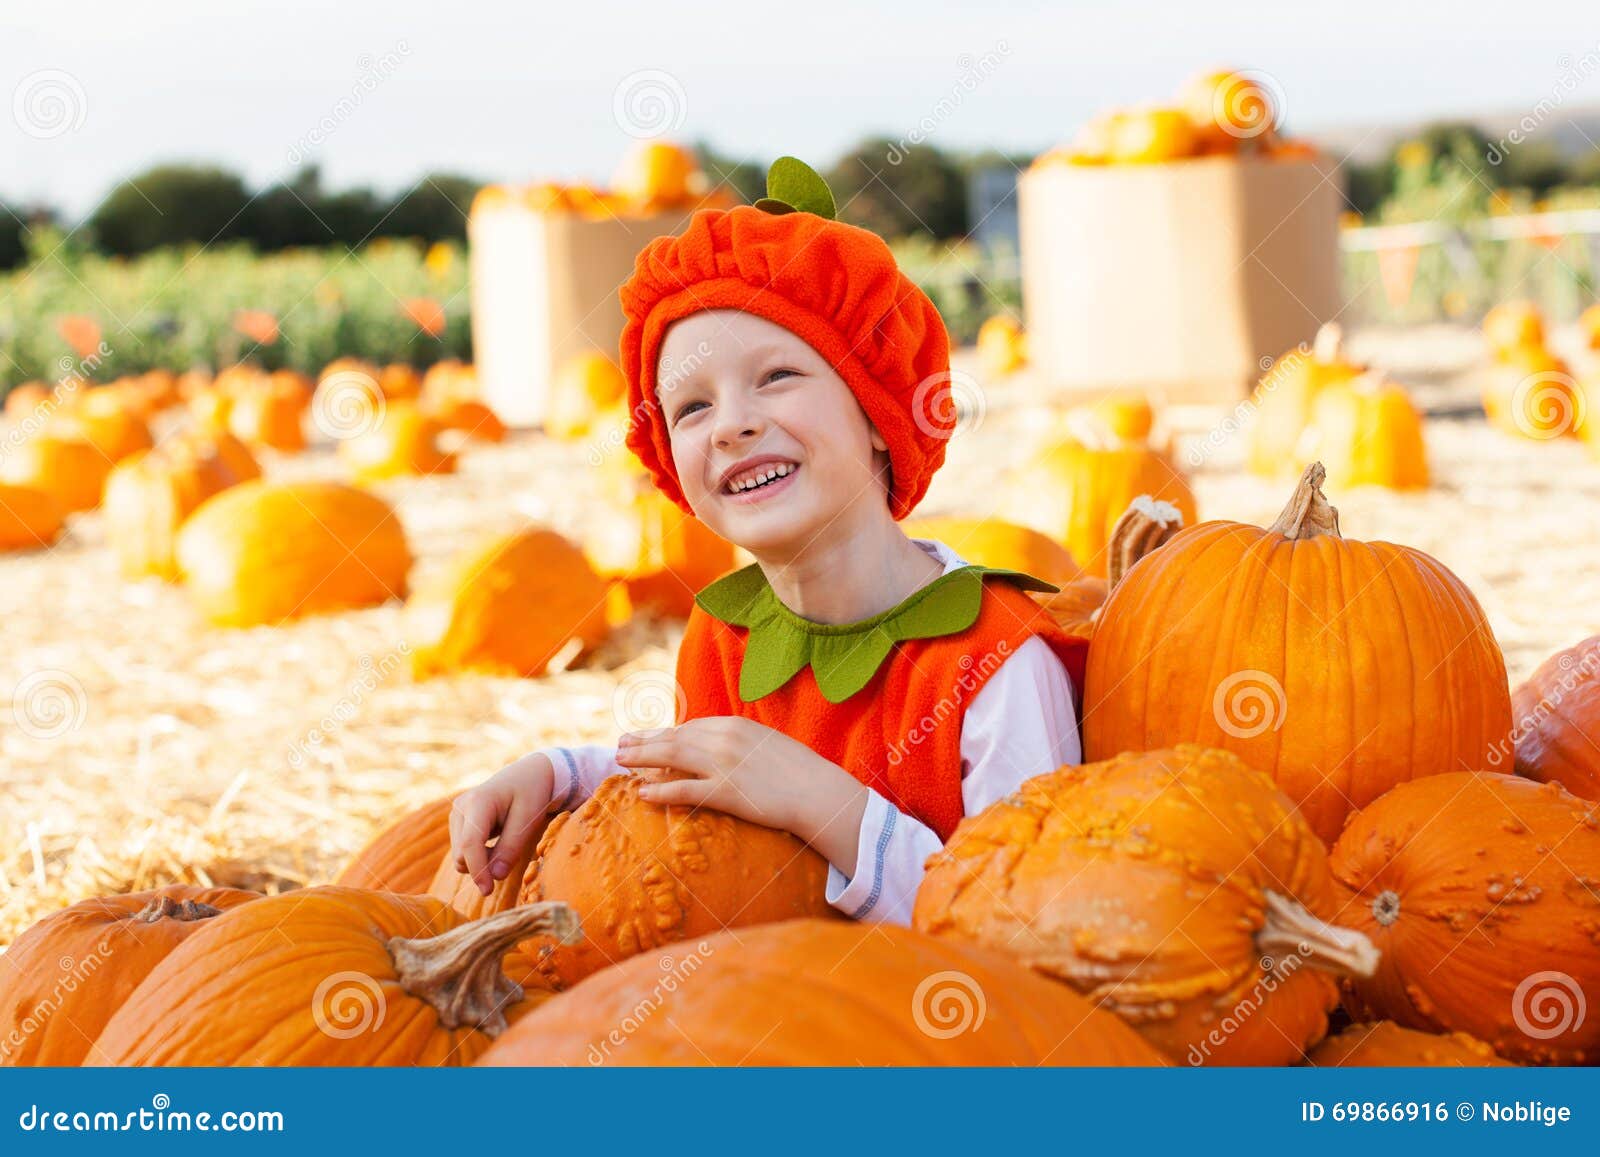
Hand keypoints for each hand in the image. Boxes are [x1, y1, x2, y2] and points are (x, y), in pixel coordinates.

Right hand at [448, 752, 553, 896]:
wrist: (528, 774)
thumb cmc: (531, 793)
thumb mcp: (528, 819)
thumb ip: (511, 847)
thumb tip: (495, 876)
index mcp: (479, 801)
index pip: (470, 844)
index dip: (478, 870)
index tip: (488, 890)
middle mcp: (461, 807)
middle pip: (462, 854)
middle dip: (483, 866)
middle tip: (510, 857)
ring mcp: (456, 814)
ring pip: (460, 855)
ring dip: (482, 860)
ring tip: (507, 842)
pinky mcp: (458, 822)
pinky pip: (464, 850)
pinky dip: (480, 855)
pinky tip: (497, 841)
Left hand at [615, 717, 868, 872]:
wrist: (819, 792)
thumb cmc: (798, 772)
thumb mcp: (766, 744)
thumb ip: (739, 742)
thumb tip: (718, 748)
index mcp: (734, 725)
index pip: (688, 727)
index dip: (662, 733)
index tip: (643, 736)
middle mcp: (724, 739)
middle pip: (673, 738)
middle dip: (643, 741)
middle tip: (620, 746)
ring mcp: (723, 765)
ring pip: (671, 757)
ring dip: (642, 758)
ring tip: (621, 762)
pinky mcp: (725, 793)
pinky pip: (683, 789)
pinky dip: (659, 790)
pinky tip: (642, 793)